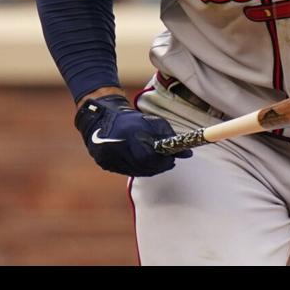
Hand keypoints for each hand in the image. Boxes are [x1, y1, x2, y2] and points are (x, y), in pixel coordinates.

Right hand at [74, 94, 191, 176]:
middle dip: (158, 166)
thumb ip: (170, 138)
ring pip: (135, 171)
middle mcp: (117, 149)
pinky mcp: (104, 164)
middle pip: (144, 167)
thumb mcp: (153, 123)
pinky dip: (136, 168)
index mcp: (129, 136)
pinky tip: (139, 160)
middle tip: (166, 162)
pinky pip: (125, 171)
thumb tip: (188, 154)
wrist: (102, 118)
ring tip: (152, 159)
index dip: (162, 161)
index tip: (171, 160)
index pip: (150, 158)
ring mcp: (109, 158)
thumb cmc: (131, 120)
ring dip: (148, 168)